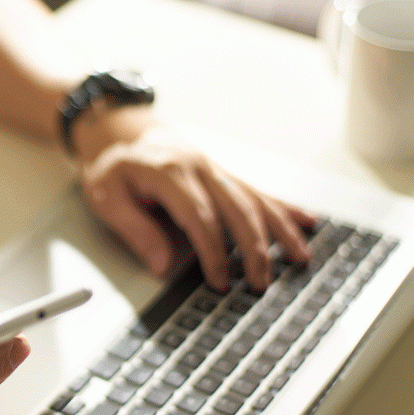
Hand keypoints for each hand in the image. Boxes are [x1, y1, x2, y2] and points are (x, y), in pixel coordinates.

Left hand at [78, 122, 315, 291]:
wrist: (122, 131)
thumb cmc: (113, 168)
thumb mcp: (107, 197)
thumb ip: (135, 229)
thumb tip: (162, 264)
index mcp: (169, 172)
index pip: (199, 217)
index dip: (213, 252)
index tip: (220, 281)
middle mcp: (199, 167)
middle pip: (236, 209)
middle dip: (253, 248)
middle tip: (260, 283)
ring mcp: (216, 169)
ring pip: (255, 199)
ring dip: (279, 231)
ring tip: (300, 258)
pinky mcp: (223, 174)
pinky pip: (258, 191)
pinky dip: (284, 208)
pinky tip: (306, 222)